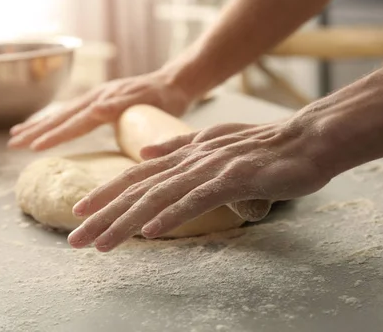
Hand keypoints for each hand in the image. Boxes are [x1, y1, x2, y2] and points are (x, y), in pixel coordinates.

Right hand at [8, 70, 191, 150]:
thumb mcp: (148, 102)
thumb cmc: (166, 98)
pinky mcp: (100, 99)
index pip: (73, 123)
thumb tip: (95, 110)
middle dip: (35, 131)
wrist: (176, 81)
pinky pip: (71, 112)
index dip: (53, 136)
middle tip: (12, 145)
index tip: (32, 147)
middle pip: (61, 117)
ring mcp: (97, 97)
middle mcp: (96, 98)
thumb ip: (121, 106)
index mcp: (105, 102)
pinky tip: (45, 126)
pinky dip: (55, 120)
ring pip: (62, 114)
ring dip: (39, 125)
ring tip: (17, 135)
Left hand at [67, 122, 331, 250]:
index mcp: (184, 153)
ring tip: (100, 243)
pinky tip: (151, 232)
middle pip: (137, 189)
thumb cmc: (264, 147)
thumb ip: (178, 145)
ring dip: (126, 221)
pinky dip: (172, 215)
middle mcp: (190, 159)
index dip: (105, 193)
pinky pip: (197, 200)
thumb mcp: (214, 143)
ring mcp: (210, 168)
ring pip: (159, 197)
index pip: (136, 176)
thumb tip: (145, 154)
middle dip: (103, 215)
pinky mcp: (233, 178)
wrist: (307, 139)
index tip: (79, 211)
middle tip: (74, 238)